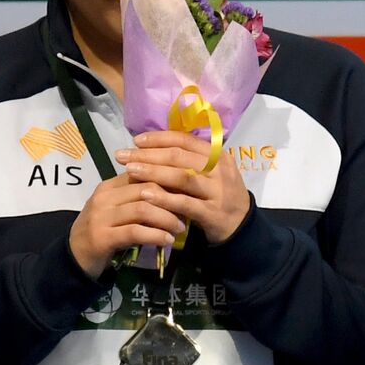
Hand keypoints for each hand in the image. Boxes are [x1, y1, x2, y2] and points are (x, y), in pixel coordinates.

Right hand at [68, 173, 182, 278]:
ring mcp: (101, 217)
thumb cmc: (103, 231)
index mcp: (109, 186)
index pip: (143, 172)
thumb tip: (175, 189)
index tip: (189, 189)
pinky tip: (167, 240)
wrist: (74, 257)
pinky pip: (135, 232)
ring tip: (180, 227)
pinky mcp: (102, 237)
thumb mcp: (118, 210)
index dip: (169, 179)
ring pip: (142, 209)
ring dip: (167, 218)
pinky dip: (155, 235)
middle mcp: (104, 197)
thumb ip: (138, 198)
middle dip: (172, 199)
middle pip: (146, 188)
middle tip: (189, 209)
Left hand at [115, 130, 250, 245]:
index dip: (159, 138)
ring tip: (130, 170)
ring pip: (181, 177)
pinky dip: (164, 198)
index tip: (136, 140)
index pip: (185, 140)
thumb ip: (189, 161)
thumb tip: (153, 148)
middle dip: (148, 154)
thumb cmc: (219, 195)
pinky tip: (145, 195)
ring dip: (153, 172)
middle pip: (179, 157)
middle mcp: (219, 170)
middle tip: (123, 156)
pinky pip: (185, 203)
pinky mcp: (212, 212)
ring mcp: (217, 191)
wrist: (241, 226)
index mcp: (218, 155)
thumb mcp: (211, 173)